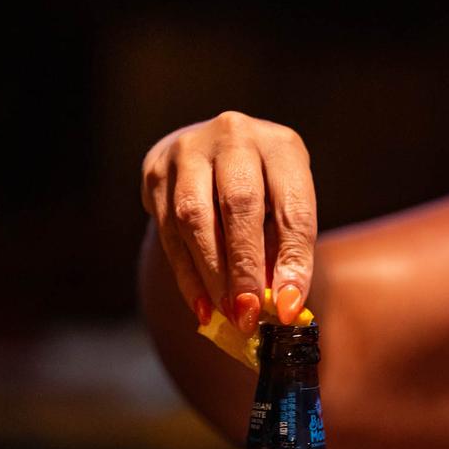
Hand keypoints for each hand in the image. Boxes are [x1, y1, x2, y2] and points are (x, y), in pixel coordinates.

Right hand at [141, 111, 316, 334]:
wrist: (212, 158)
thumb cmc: (262, 194)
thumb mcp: (284, 213)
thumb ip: (283, 254)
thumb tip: (281, 308)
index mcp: (282, 146)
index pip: (293, 206)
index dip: (292, 260)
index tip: (288, 307)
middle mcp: (235, 136)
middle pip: (239, 204)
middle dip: (244, 267)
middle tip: (249, 313)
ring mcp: (190, 149)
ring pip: (194, 216)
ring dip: (211, 274)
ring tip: (226, 313)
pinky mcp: (156, 172)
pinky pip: (168, 231)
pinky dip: (187, 276)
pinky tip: (202, 307)